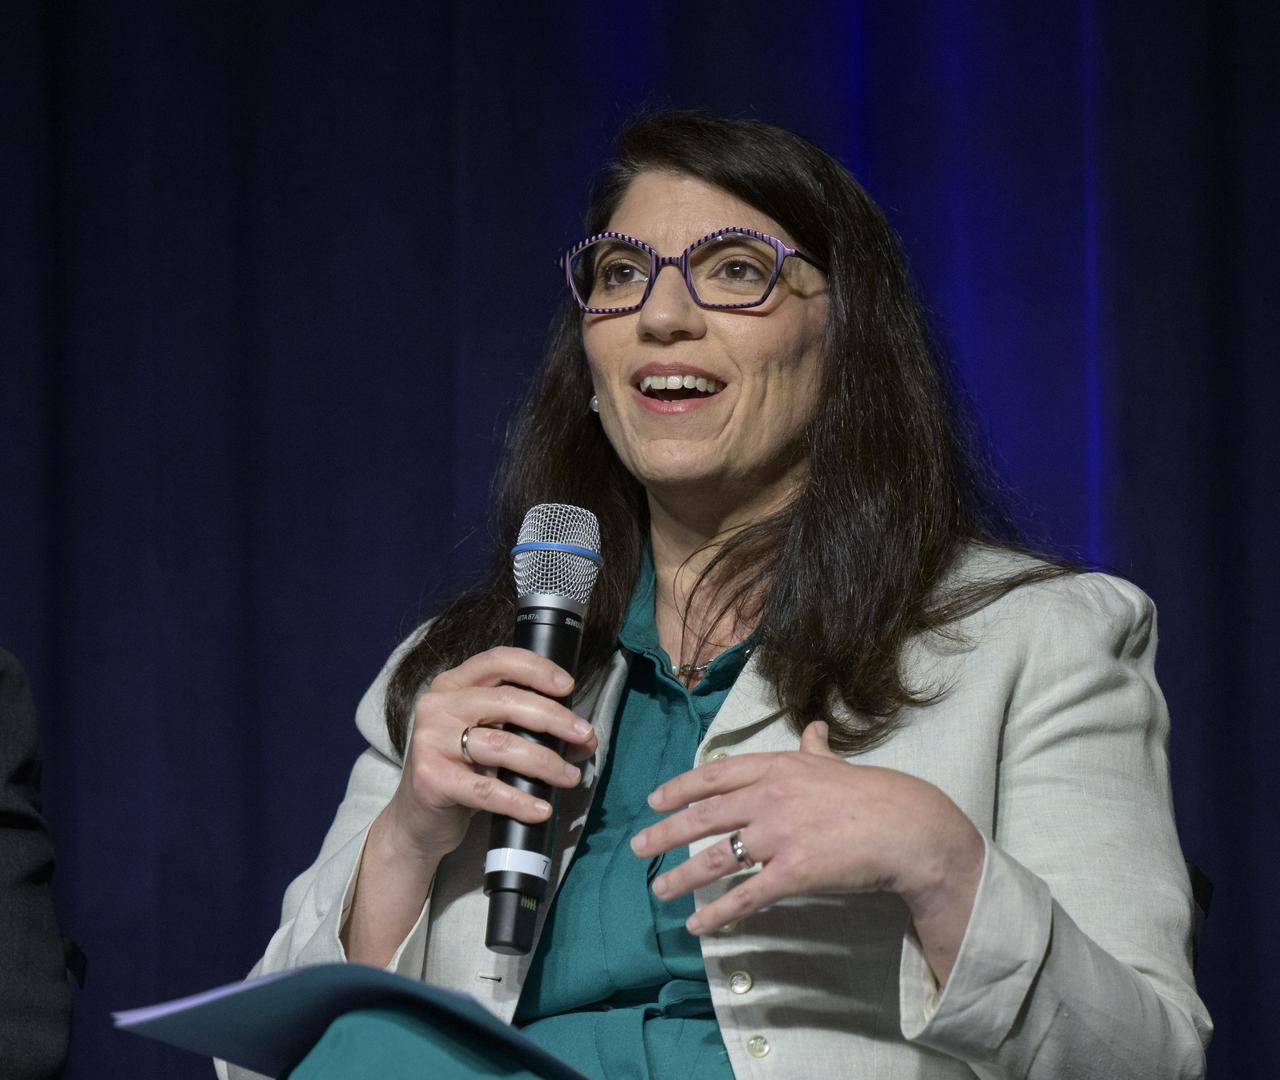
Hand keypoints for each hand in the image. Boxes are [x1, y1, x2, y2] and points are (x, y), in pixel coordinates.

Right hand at [382, 646, 597, 865]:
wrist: (418, 820)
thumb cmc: (462, 770)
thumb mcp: (489, 737)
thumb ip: (529, 728)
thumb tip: (584, 738)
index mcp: (453, 684)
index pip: (498, 661)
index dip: (537, 669)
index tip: (568, 686)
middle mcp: (437, 705)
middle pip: (508, 701)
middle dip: (554, 718)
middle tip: (584, 735)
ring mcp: (430, 741)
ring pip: (502, 745)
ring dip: (545, 762)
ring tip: (570, 777)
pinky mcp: (431, 779)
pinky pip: (487, 789)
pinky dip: (520, 800)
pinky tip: (542, 808)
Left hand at [630, 721, 983, 979]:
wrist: (907, 827)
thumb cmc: (870, 794)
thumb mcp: (833, 763)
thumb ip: (814, 748)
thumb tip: (813, 728)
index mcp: (774, 767)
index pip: (713, 776)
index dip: (678, 789)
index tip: (653, 801)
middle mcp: (768, 797)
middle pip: (703, 816)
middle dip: (664, 833)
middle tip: (637, 847)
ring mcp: (779, 835)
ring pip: (716, 858)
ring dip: (681, 876)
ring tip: (658, 890)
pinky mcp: (793, 872)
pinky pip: (746, 896)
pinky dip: (717, 913)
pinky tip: (698, 925)